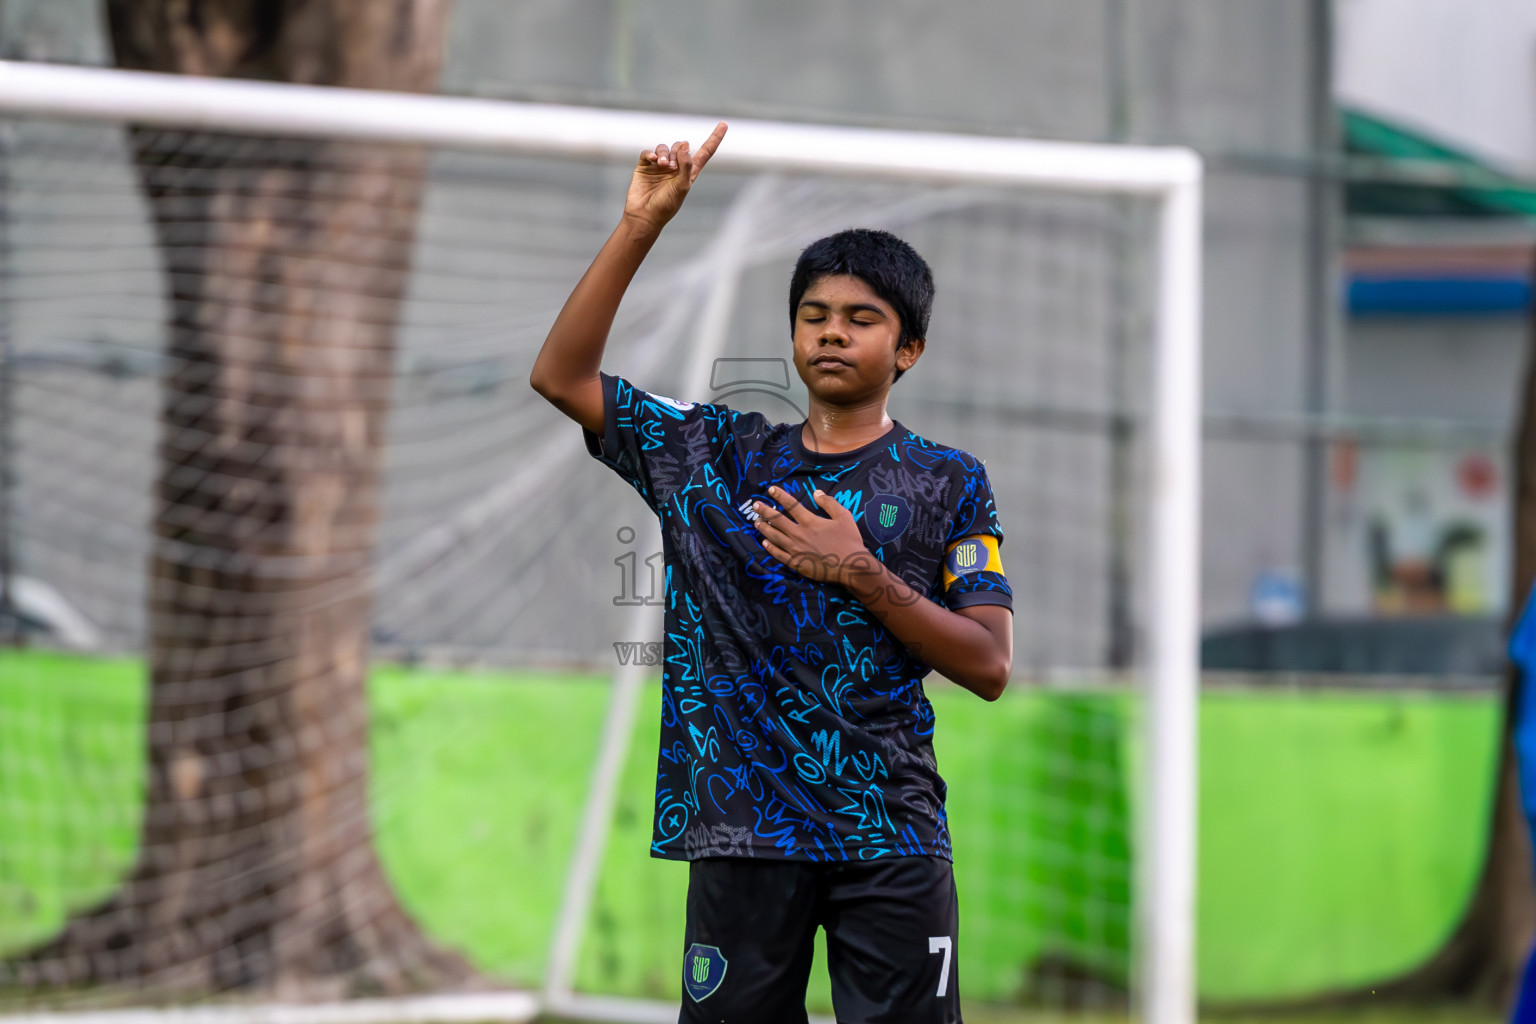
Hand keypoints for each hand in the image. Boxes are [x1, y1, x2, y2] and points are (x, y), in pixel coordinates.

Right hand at [623, 121, 727, 230]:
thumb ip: (686, 166)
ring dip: (665, 153)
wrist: (644, 216)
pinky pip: (648, 152)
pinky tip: (653, 160)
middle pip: (680, 146)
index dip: (715, 138)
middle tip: (671, 167)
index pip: (705, 152)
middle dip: (677, 151)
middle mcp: (676, 168)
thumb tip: (685, 145)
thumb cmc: (666, 206)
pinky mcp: (645, 166)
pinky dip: (651, 153)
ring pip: (664, 147)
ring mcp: (659, 166)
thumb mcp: (682, 187)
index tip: (724, 124)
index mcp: (689, 173)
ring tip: (662, 165)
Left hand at [753, 485, 871, 586]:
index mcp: (810, 521)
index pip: (791, 505)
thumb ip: (829, 503)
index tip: (770, 489)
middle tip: (755, 505)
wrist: (851, 566)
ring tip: (756, 522)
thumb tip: (816, 492)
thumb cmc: (849, 540)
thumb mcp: (844, 516)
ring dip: (763, 528)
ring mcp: (795, 549)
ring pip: (774, 536)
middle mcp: (799, 534)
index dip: (780, 496)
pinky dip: (770, 548)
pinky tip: (764, 543)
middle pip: (777, 520)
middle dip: (764, 511)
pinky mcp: (796, 563)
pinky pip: (778, 554)